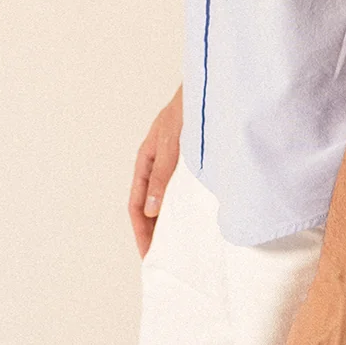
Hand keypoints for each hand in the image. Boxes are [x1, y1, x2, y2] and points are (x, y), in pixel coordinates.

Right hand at [129, 85, 181, 255]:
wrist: (210, 87)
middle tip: (163, 257)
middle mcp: (157, 163)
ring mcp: (174, 161)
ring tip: (178, 243)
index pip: (136, 205)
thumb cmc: (188, 109)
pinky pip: (182, 189)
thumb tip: (151, 210)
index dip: (141, 231)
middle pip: (149, 205)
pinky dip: (184, 206)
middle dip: (152, 232)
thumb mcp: (171, 145)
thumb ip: (162, 176)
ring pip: (166, 198)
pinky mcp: (191, 159)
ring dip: (168, 220)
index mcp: (146, 160)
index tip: (149, 254)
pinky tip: (196, 216)